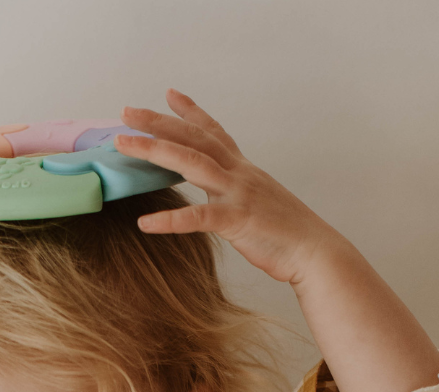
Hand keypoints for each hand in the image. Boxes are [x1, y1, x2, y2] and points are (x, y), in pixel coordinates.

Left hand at [116, 90, 343, 285]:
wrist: (314, 251)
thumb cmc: (285, 233)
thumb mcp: (256, 202)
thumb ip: (234, 192)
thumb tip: (217, 193)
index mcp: (242, 169)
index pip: (213, 132)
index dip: (191, 112)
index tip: (168, 94)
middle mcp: (239, 173)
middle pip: (194, 138)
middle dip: (159, 122)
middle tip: (127, 112)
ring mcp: (238, 194)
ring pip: (192, 162)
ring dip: (155, 150)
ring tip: (123, 144)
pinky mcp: (237, 221)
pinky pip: (198, 219)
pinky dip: (170, 220)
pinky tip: (145, 224)